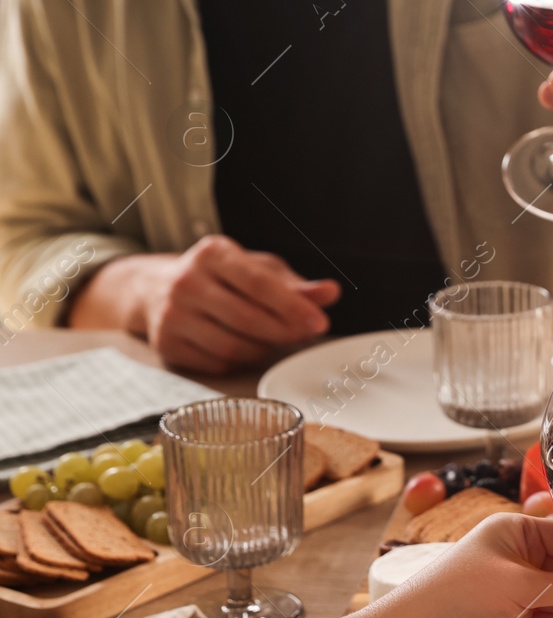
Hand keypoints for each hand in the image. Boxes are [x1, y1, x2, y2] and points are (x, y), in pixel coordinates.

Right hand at [69, 235, 338, 373]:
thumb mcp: (258, 269)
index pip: (258, 283)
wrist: (157, 289)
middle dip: (285, 332)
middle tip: (306, 336)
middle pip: (247, 318)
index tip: (319, 323)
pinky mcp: (166, 345)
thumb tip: (331, 293)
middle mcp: (186, 282)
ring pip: (233, 346)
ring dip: (264, 349)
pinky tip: (247, 348)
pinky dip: (241, 361)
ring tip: (275, 340)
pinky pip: (217, 363)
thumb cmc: (222, 278)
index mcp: (212, 254)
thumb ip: (296, 284)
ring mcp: (172, 315)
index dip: (292, 306)